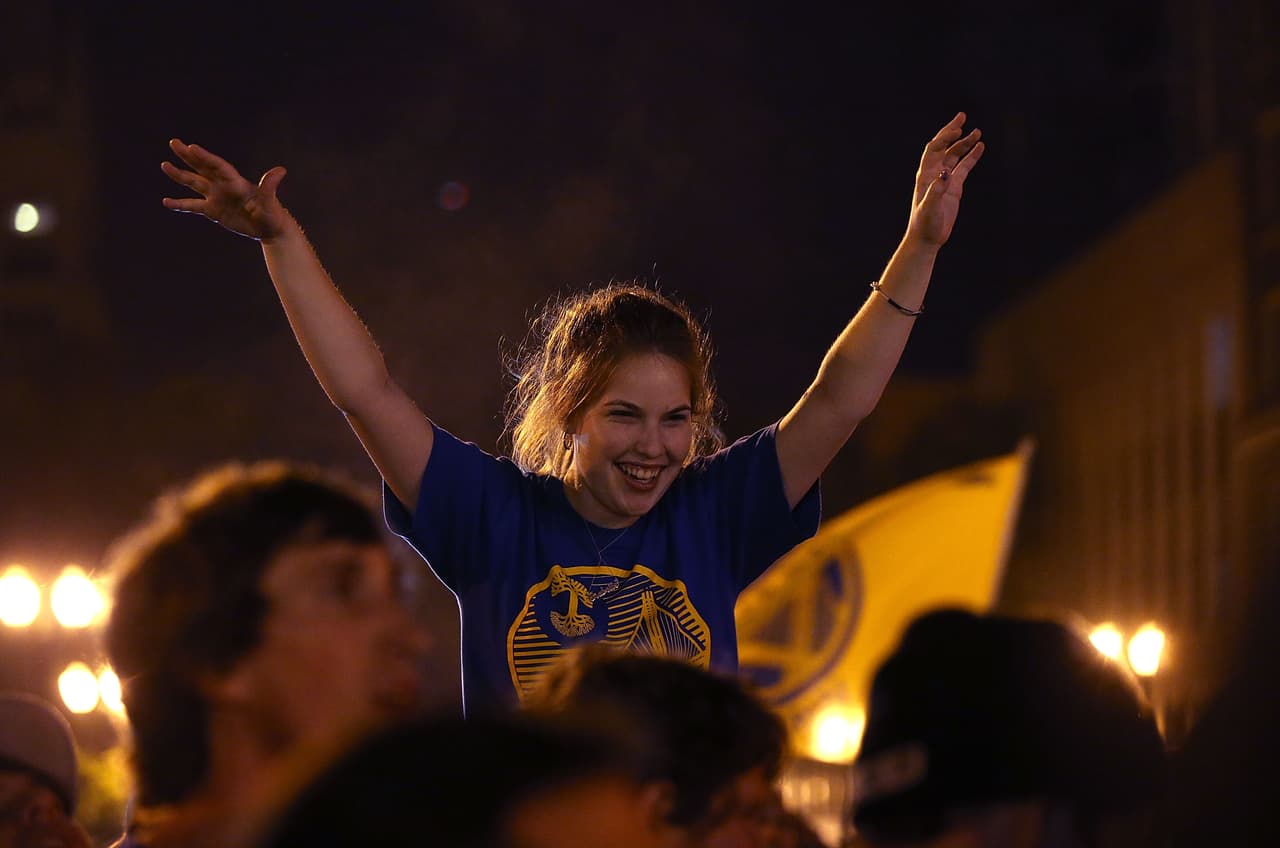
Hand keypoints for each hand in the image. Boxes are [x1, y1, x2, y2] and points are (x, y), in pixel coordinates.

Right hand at [162, 139, 288, 240]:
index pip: (217, 166)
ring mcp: (216, 197)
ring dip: (179, 175)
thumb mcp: (270, 201)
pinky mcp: (213, 210)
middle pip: (202, 167)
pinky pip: (193, 205)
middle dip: (188, 156)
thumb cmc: (273, 214)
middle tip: (174, 142)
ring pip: (194, 183)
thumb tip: (280, 171)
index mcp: (235, 182)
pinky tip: (166, 202)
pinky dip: (180, 204)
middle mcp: (223, 186)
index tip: (191, 147)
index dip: (205, 157)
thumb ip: (270, 186)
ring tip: (164, 165)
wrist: (270, 229)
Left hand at [906, 112, 983, 247]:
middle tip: (963, 116)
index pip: (934, 149)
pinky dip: (971, 157)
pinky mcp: (954, 188)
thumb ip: (935, 192)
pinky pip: (964, 167)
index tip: (957, 129)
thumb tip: (945, 174)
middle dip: (952, 131)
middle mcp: (934, 173)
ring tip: (978, 132)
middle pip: (943, 146)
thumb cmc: (925, 224)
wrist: (927, 238)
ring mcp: (944, 179)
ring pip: (955, 155)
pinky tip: (980, 147)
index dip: (944, 137)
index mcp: (926, 175)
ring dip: (965, 143)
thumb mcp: (929, 208)